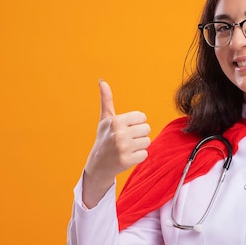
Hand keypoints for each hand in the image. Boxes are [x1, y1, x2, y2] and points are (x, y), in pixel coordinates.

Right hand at [82, 80, 150, 207]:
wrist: (98, 164)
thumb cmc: (104, 138)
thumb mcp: (105, 119)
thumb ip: (106, 100)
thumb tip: (102, 81)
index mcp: (116, 121)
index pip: (142, 117)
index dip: (136, 123)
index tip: (126, 128)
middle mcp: (119, 133)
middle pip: (147, 129)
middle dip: (139, 134)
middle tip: (127, 139)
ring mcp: (123, 148)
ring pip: (147, 142)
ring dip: (140, 145)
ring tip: (127, 147)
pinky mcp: (127, 160)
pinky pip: (145, 154)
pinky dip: (139, 156)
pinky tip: (128, 156)